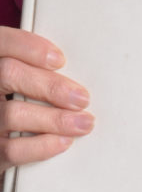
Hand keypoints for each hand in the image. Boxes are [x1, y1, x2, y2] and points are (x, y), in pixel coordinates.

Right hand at [0, 26, 93, 174]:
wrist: (1, 129)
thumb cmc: (12, 96)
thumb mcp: (17, 75)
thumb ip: (32, 66)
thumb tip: (70, 67)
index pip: (3, 42)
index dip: (30, 47)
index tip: (60, 59)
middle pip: (9, 74)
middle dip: (51, 86)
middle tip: (81, 97)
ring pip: (14, 113)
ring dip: (55, 119)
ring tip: (82, 122)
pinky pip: (11, 149)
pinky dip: (41, 146)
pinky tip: (62, 141)